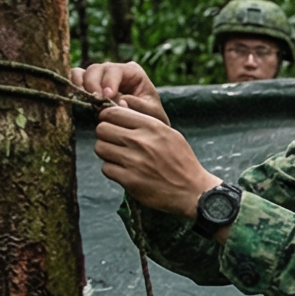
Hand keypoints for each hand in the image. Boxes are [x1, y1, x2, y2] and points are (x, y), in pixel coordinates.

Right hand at [70, 61, 166, 123]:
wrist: (142, 129)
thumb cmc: (150, 119)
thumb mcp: (152, 114)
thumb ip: (139, 106)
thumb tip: (120, 100)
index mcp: (132, 72)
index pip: (116, 70)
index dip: (109, 81)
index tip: (107, 96)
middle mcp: (113, 71)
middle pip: (96, 69)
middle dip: (93, 84)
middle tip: (95, 100)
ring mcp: (99, 77)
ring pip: (82, 72)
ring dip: (81, 86)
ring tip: (86, 101)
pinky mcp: (87, 85)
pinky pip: (74, 78)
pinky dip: (73, 86)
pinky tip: (78, 99)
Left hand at [95, 104, 221, 219]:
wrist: (194, 191)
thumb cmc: (181, 161)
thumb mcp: (170, 133)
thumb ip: (145, 119)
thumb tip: (120, 104)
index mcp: (152, 126)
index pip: (113, 113)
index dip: (108, 118)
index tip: (112, 125)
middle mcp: (141, 141)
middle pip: (102, 129)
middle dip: (106, 135)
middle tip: (116, 143)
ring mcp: (133, 161)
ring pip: (100, 148)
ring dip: (107, 153)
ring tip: (120, 157)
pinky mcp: (129, 180)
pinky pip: (106, 168)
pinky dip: (112, 170)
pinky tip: (125, 171)